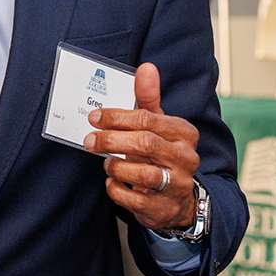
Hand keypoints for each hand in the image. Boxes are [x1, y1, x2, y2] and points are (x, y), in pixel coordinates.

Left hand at [84, 62, 199, 230]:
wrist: (179, 199)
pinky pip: (133, 198)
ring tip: (107, 163)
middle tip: (90, 140)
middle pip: (145, 143)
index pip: (148, 120)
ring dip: (116, 166)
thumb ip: (149, 99)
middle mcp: (186, 158)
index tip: (95, 117)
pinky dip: (117, 189)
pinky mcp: (164, 208)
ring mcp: (177, 185)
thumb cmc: (163, 154)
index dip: (117, 117)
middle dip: (111, 140)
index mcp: (184, 133)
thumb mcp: (159, 126)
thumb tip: (146, 67)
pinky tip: (113, 182)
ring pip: (141, 172)